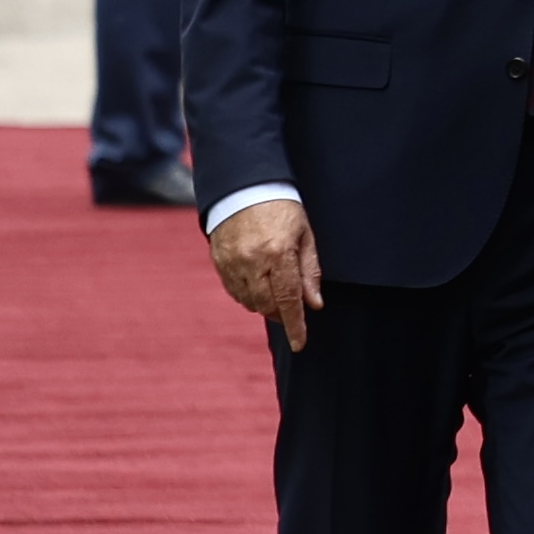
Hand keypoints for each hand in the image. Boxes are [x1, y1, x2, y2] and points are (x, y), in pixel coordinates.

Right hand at [210, 197, 321, 349]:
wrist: (244, 189)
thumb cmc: (282, 210)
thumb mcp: (305, 236)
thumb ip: (310, 272)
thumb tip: (314, 305)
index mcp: (279, 254)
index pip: (289, 299)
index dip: (295, 325)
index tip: (300, 344)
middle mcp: (252, 261)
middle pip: (267, 305)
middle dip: (282, 314)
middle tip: (292, 311)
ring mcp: (231, 263)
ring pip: (249, 301)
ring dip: (265, 305)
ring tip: (277, 292)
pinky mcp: (218, 261)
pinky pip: (234, 291)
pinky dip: (248, 296)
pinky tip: (259, 286)